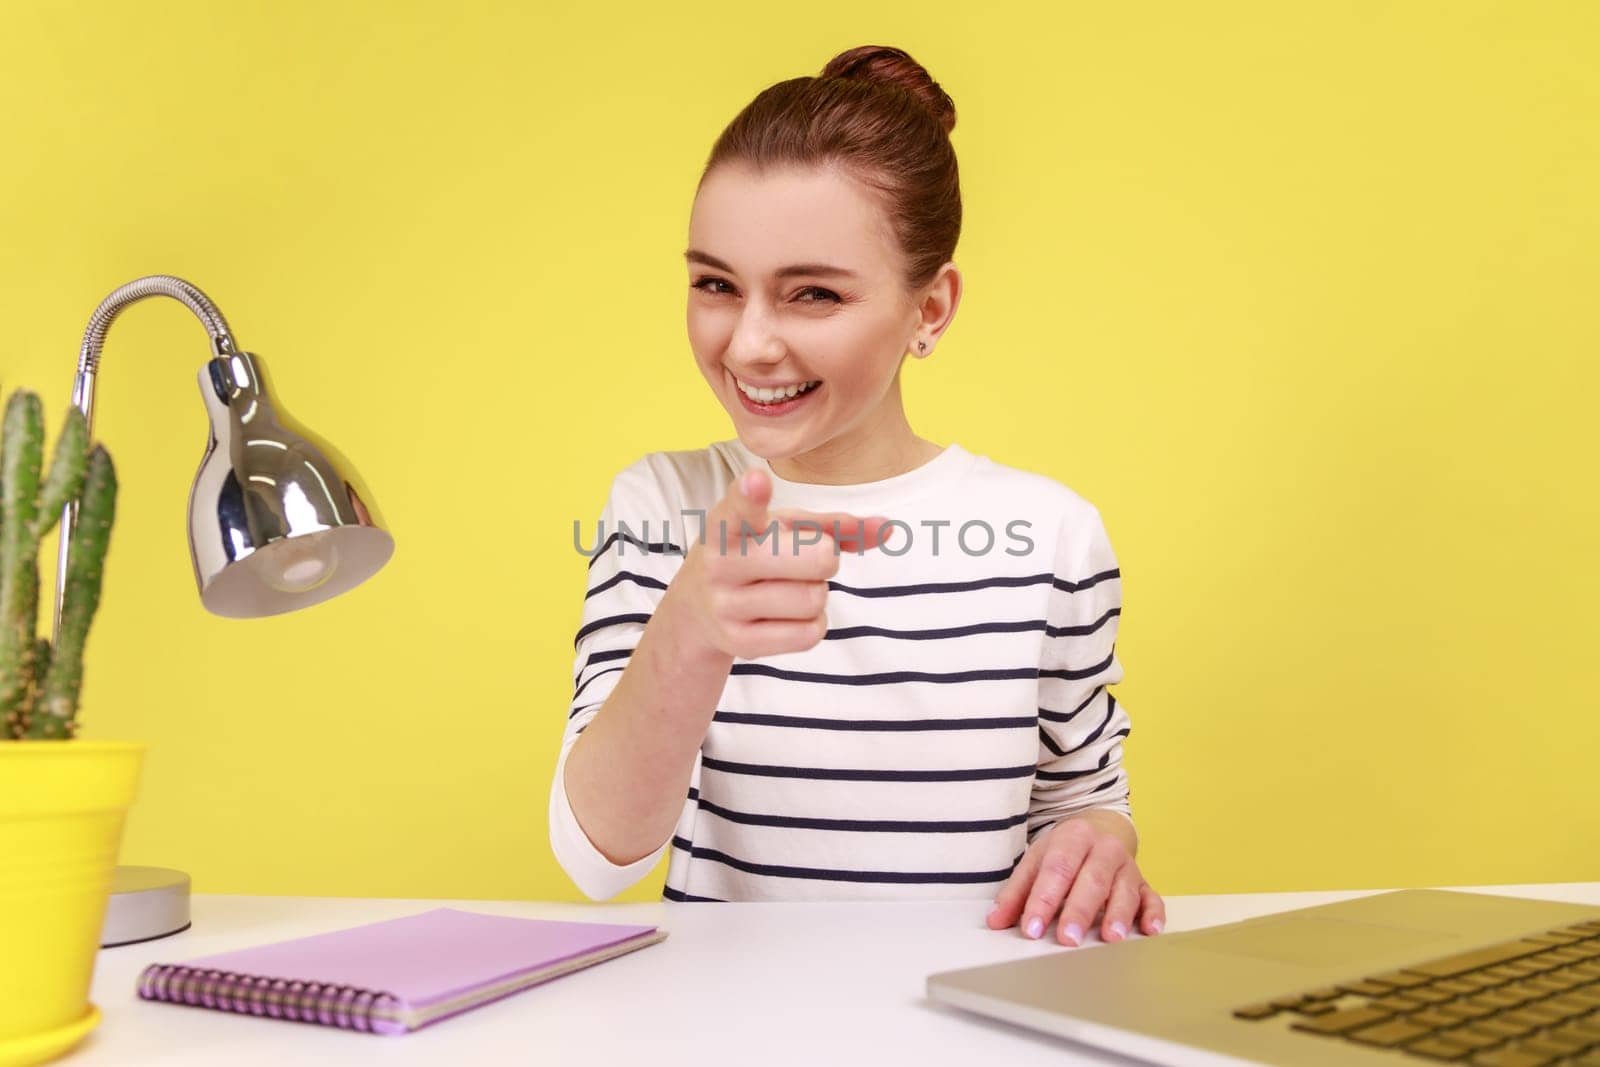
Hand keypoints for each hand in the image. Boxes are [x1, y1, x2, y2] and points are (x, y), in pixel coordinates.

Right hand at [671, 467, 893, 660]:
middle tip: (808, 560)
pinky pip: (809, 634)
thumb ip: (834, 525)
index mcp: (730, 523)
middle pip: (817, 559)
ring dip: (816, 593)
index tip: (757, 480)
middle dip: (827, 559)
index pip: (739, 508)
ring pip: (814, 599)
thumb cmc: (755, 554)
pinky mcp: (738, 642)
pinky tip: (788, 616)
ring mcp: (725, 604)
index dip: (750, 495)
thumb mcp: (783, 530)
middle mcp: (720, 562)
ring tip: (789, 588)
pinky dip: (813, 624)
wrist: (697, 608)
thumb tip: (887, 529)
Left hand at [985, 817, 1165, 945]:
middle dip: (1079, 911)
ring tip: (1110, 938)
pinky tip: (1149, 931)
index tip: (1031, 928)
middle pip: (1091, 880)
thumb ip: (1016, 892)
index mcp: (1073, 837)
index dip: (1043, 900)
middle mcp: (1104, 849)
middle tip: (1067, 938)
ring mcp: (1127, 866)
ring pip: (1124, 890)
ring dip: (1118, 915)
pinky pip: (1153, 898)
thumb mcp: (1037, 861)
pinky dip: (1153, 914)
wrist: (1101, 829)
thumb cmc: (1065, 852)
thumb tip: (996, 921)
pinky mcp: (1145, 884)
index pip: (1056, 870)